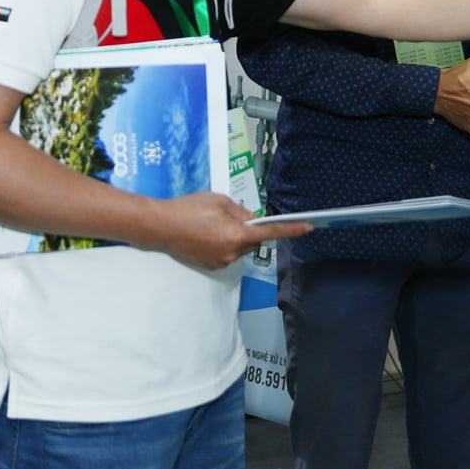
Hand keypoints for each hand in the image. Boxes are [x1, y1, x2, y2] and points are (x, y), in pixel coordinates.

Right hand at [147, 193, 308, 271]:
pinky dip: (224, 244)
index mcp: (236, 234)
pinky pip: (227, 254)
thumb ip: (241, 212)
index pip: (270, 232)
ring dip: (234, 237)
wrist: (160, 227)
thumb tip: (254, 220)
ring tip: (211, 224)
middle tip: (228, 215)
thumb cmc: (189, 208)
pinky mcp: (211, 266)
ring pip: (239, 247)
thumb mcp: (219, 201)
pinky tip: (206, 235)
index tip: (308, 228)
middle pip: (253, 241)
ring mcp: (221, 262)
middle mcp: (232, 253)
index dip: (291, 230)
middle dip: (247, 229)